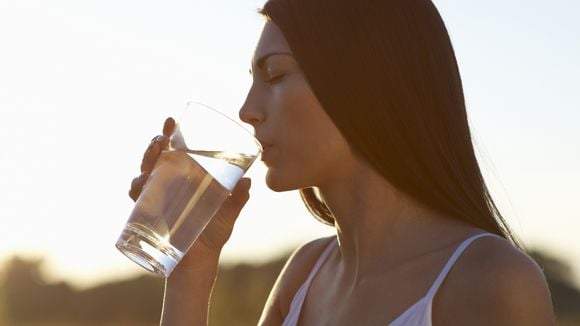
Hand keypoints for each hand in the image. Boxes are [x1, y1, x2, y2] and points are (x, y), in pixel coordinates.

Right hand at [128, 117, 250, 271]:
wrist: (200, 262)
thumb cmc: (213, 234)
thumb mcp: (228, 214)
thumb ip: (237, 199)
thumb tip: (248, 182)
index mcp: (185, 178)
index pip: (175, 151)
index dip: (170, 134)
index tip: (171, 120)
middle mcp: (168, 184)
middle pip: (156, 157)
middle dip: (155, 143)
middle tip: (162, 137)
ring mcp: (156, 198)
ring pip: (144, 173)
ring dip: (146, 160)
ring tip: (155, 151)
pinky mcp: (148, 214)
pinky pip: (137, 198)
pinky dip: (136, 188)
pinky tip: (140, 183)